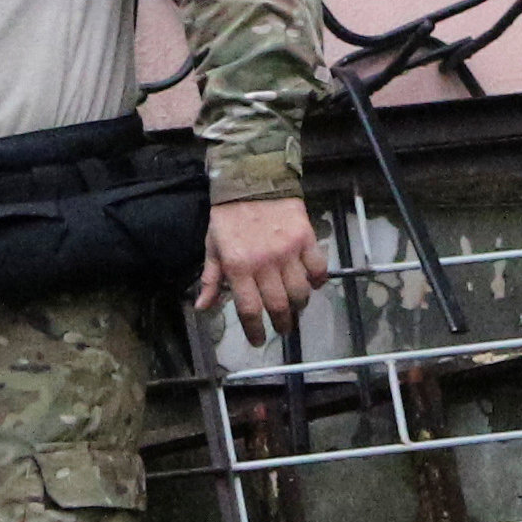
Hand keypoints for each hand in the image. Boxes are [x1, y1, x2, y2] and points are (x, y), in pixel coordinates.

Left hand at [198, 196, 327, 343]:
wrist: (251, 180)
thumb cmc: (228, 217)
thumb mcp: (212, 247)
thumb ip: (210, 279)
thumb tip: (203, 308)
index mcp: (237, 267)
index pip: (250, 309)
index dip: (255, 331)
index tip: (258, 340)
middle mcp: (264, 263)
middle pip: (278, 305)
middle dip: (282, 323)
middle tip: (283, 328)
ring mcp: (287, 252)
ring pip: (300, 291)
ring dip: (300, 305)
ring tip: (296, 307)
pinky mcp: (305, 239)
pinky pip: (317, 268)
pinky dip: (318, 281)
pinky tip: (313, 284)